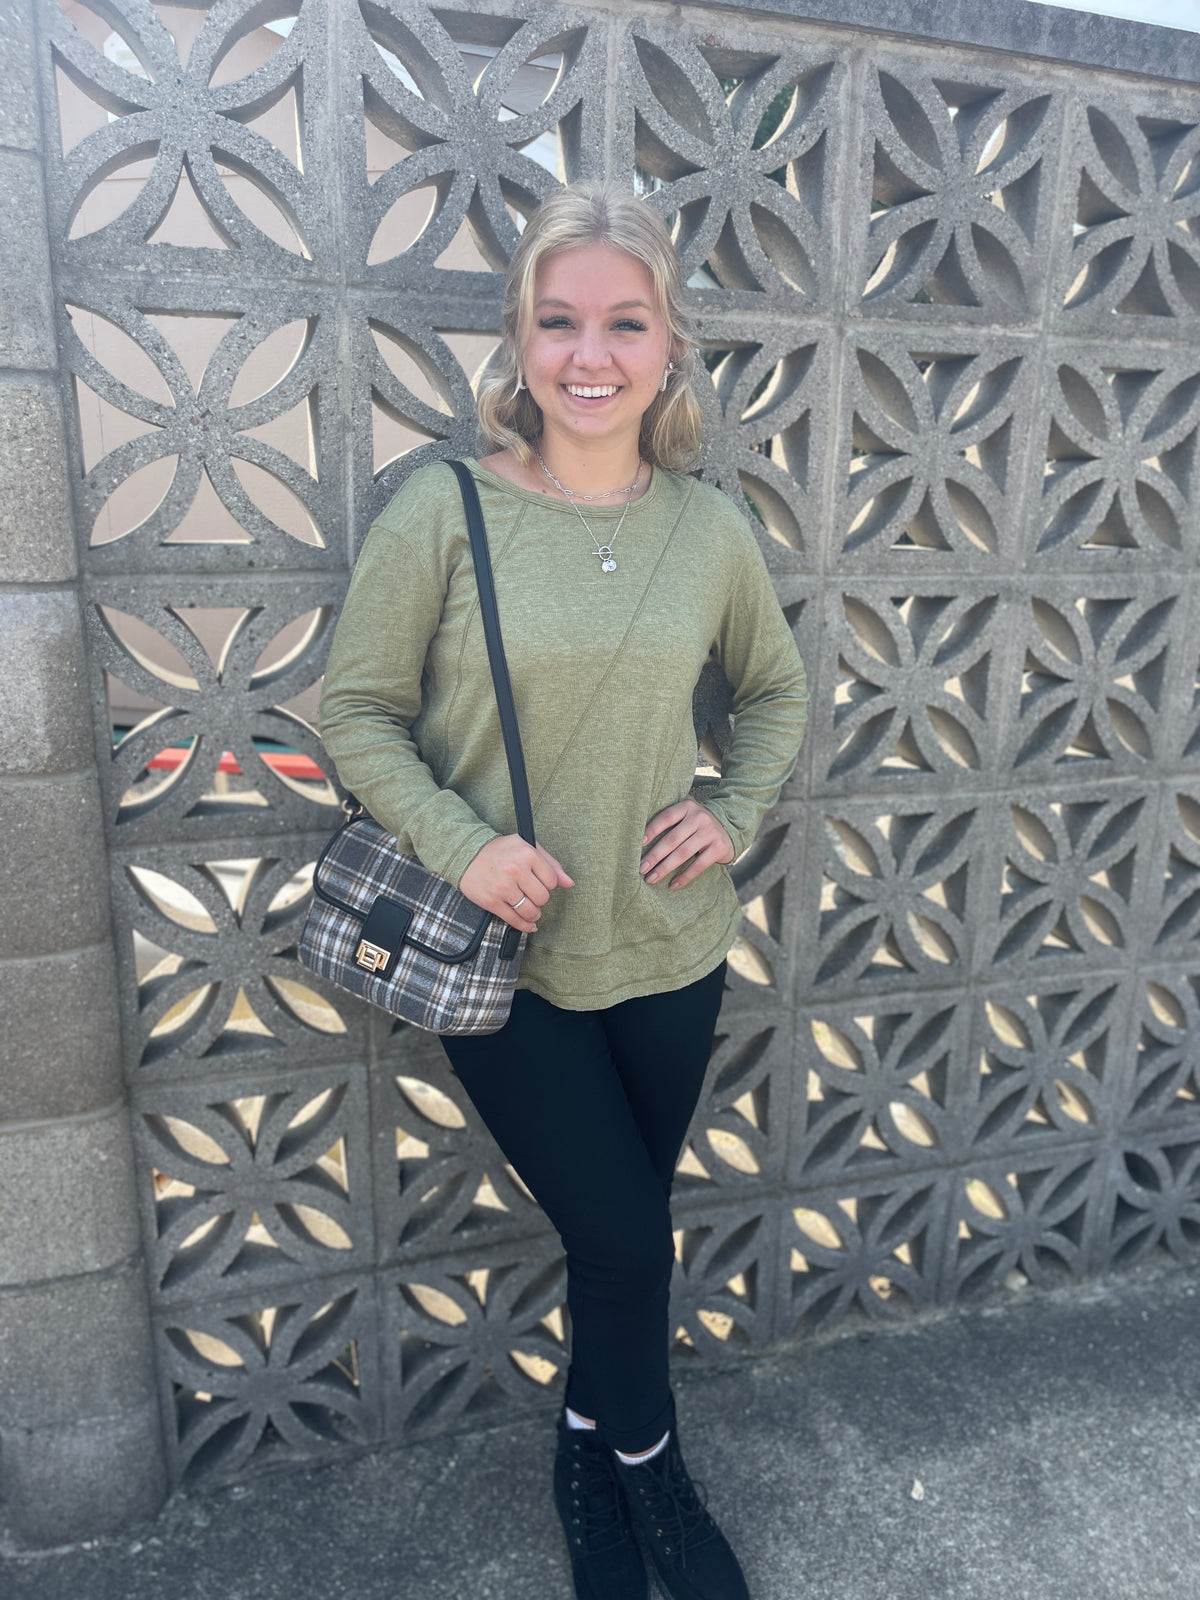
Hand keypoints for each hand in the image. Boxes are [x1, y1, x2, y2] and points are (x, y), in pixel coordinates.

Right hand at [459, 835, 573, 932]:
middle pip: (543, 898)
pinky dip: (524, 926)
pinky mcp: (492, 901)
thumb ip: (551, 864)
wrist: (467, 854)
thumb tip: (569, 883)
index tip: (539, 882)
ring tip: (531, 909)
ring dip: (534, 914)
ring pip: (531, 911)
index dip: (548, 884)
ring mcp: (503, 887)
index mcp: (527, 854)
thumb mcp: (527, 846)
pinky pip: (514, 920)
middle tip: (532, 894)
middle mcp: (516, 870)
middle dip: (540, 899)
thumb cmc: (500, 850)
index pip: (552, 881)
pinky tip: (528, 924)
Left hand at [640, 799, 734, 889]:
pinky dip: (684, 876)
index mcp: (687, 806)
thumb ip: (668, 818)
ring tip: (651, 878)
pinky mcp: (719, 848)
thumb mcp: (685, 815)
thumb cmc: (696, 825)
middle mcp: (699, 817)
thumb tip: (636, 832)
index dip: (651, 830)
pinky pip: (698, 865)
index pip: (665, 818)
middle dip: (654, 855)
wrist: (727, 830)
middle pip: (672, 839)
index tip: (638, 844)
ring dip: (665, 868)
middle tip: (641, 868)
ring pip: (683, 853)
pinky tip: (672, 884)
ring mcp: (710, 832)